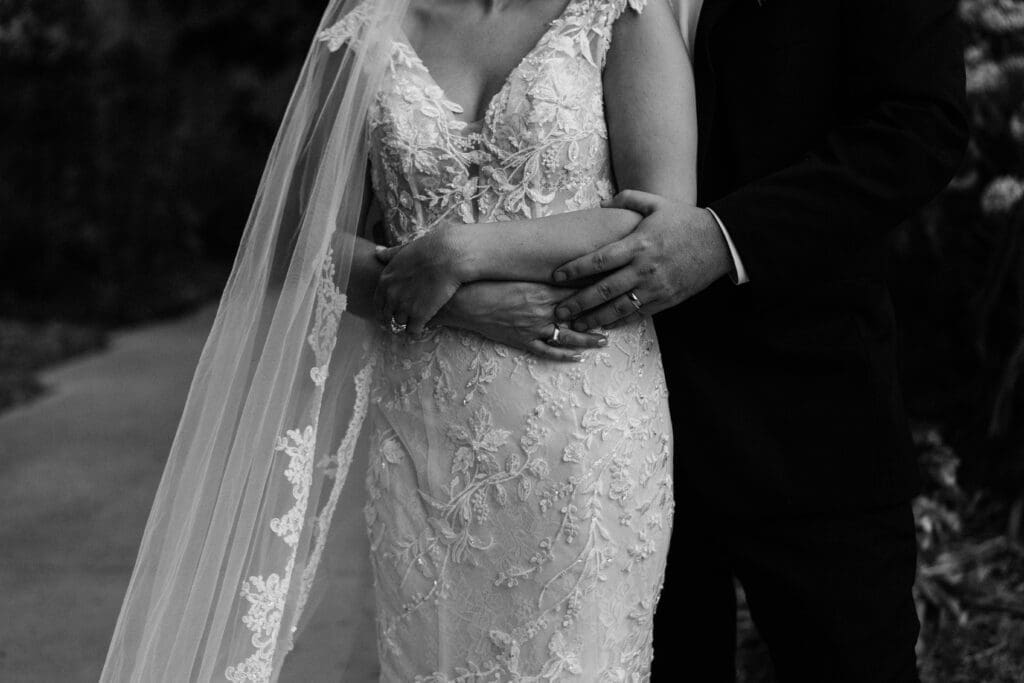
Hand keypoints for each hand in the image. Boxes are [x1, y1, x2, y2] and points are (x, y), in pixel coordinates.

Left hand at [374, 225, 469, 336]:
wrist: (447, 257)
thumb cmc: (428, 250)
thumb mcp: (403, 250)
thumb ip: (389, 254)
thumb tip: (376, 251)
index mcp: (385, 281)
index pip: (378, 302)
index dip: (384, 309)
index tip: (390, 312)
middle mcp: (391, 296)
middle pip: (387, 315)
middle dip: (393, 319)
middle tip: (403, 320)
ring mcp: (404, 307)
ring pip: (400, 323)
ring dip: (407, 323)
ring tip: (415, 322)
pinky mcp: (420, 315)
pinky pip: (413, 331)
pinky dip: (417, 331)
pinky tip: (423, 327)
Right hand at [436, 281, 607, 361]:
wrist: (462, 302)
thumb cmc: (485, 282)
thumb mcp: (516, 272)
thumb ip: (538, 271)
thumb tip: (558, 265)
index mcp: (541, 290)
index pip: (577, 289)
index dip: (597, 288)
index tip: (615, 284)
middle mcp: (542, 310)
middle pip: (579, 313)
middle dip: (600, 313)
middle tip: (620, 313)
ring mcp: (533, 328)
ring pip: (569, 335)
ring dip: (589, 338)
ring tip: (605, 339)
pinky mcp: (523, 341)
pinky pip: (547, 351)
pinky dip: (564, 355)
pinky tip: (578, 357)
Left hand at [552, 191, 732, 329]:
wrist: (721, 243)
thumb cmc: (685, 221)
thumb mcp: (657, 203)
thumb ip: (627, 199)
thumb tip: (601, 205)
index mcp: (638, 244)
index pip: (599, 260)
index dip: (575, 269)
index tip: (556, 276)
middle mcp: (644, 269)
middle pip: (603, 290)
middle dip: (578, 303)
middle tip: (557, 312)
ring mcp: (655, 288)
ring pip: (618, 308)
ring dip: (594, 318)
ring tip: (575, 325)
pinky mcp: (666, 300)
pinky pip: (638, 315)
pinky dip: (619, 322)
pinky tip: (603, 326)